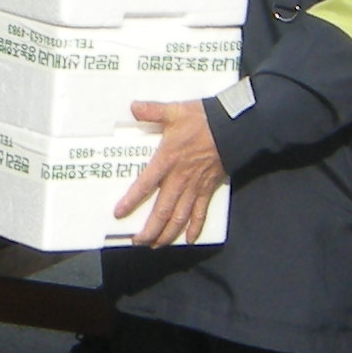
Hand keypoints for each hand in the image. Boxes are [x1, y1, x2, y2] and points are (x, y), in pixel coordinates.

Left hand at [115, 98, 225, 247]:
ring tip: (156, 245)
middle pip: (162, 210)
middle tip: (138, 241)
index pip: (144, 185)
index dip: (131, 201)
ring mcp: (195, 186)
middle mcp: (179, 178)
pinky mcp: (208, 189)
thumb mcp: (174, 111)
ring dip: (168, 233)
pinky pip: (201, 212)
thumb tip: (134, 107)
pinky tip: (189, 239)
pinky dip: (195, 227)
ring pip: (180, 217)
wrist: (232, 127)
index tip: (119, 213)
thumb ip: (152, 111)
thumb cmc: (202, 120)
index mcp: (167, 160)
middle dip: (150, 229)